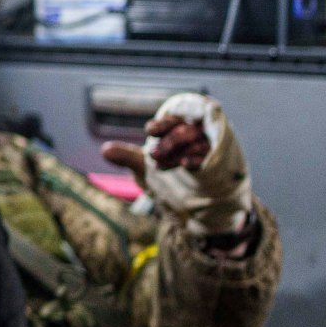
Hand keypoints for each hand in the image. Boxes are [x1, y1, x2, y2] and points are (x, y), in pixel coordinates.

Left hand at [100, 93, 252, 240]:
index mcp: (180, 130)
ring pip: (198, 142)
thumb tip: (105, 150)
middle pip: (187, 129)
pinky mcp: (220, 164)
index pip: (174, 120)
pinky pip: (212, 156)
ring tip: (160, 164)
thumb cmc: (171, 178)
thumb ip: (128, 157)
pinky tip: (186, 164)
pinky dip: (197, 158)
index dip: (162, 124)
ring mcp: (210, 150)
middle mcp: (198, 136)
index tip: (149, 131)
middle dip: (169, 140)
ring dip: (178, 151)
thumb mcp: (145, 168)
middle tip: (152, 154)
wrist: (197, 206)